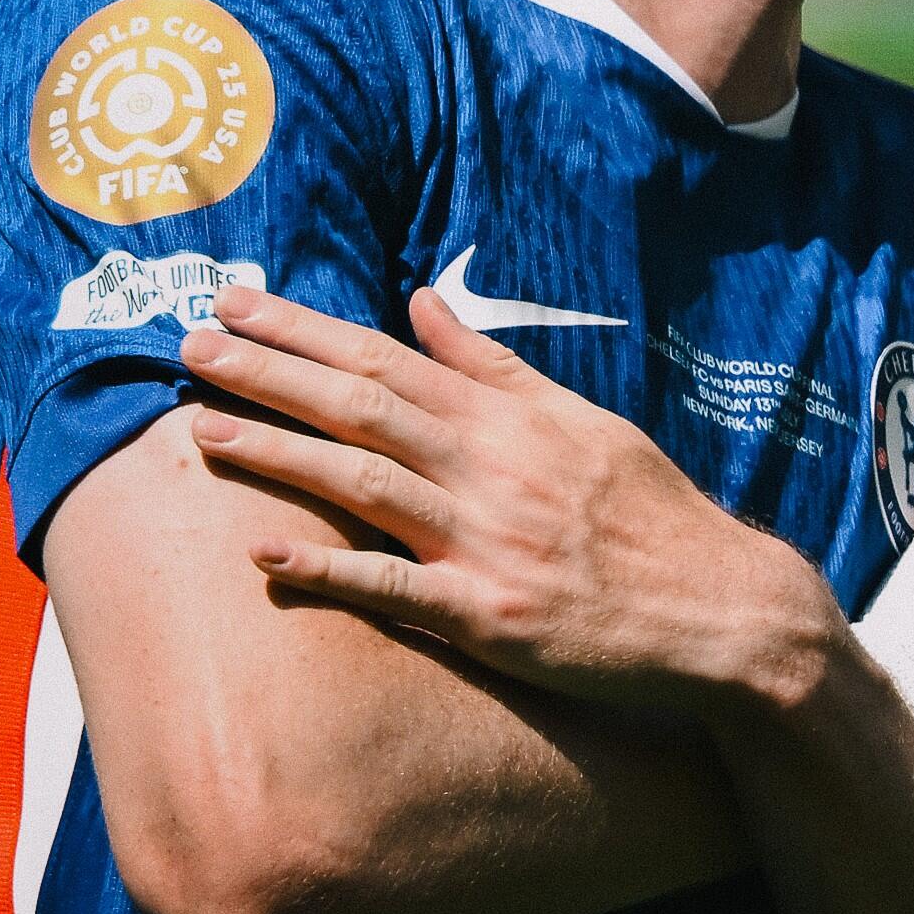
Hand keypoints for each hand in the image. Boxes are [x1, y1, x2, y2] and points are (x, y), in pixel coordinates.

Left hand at [180, 286, 834, 715]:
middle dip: (271, 369)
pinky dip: (328, 569)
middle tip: (189, 341)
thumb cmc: (651, 515)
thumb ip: (492, 364)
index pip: (390, 357)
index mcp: (512, 417)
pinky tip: (263, 553)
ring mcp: (490, 540)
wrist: (724, 610)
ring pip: (365, 482)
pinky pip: (397, 588)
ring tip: (202, 427)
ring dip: (279, 450)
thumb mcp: (581, 419)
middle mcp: (494, 467)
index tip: (238, 299)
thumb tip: (421, 298)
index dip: (307, 327)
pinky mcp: (492, 615)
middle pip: (363, 405)